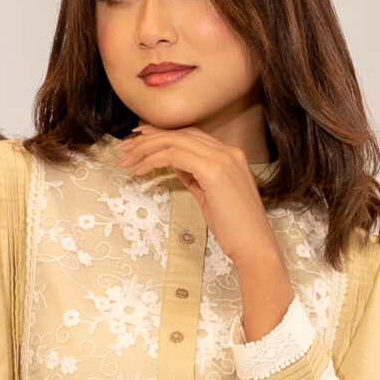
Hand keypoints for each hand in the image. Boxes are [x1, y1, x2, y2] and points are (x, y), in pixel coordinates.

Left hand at [115, 125, 292, 337]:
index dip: (163, 135)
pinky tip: (141, 169)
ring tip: (127, 159)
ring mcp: (223, 158)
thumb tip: (176, 165)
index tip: (140, 141)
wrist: (254, 245)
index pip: (191, 135)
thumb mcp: (210, 196)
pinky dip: (154, 159)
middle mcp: (228, 151)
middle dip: (149, 138)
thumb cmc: (234, 229)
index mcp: (230, 155)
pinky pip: (175, 155)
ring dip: (146, 148)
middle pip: (181, 133)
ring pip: (175, 141)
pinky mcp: (214, 170)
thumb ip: (195, 177)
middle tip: (125, 147)